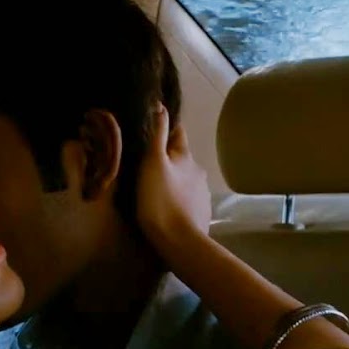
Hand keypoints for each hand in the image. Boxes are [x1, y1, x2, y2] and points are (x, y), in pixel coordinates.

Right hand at [135, 105, 211, 250]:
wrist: (180, 242)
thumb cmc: (160, 200)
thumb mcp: (153, 163)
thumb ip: (158, 134)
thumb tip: (162, 106)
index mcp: (186, 157)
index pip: (178, 133)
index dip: (166, 129)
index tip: (152, 128)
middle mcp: (199, 172)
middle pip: (181, 158)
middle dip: (168, 157)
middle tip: (147, 163)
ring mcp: (202, 193)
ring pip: (185, 179)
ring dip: (173, 179)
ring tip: (155, 187)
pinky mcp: (201, 212)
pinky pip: (187, 198)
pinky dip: (178, 197)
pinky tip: (167, 206)